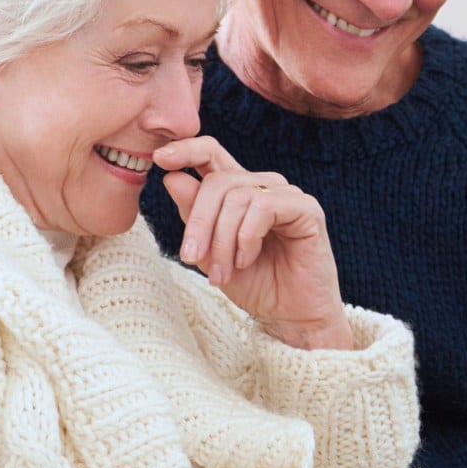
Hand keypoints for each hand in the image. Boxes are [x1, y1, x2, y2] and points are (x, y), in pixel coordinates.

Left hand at [153, 136, 351, 348]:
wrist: (291, 317)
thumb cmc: (255, 285)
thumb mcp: (210, 253)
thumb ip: (194, 218)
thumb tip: (172, 178)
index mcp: (239, 191)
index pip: (212, 153)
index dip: (186, 150)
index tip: (160, 159)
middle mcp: (264, 186)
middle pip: (218, 181)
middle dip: (199, 221)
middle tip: (190, 257)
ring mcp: (287, 195)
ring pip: (238, 197)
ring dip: (222, 240)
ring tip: (222, 272)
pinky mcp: (307, 209)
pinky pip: (263, 207)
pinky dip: (246, 237)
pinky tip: (247, 260)